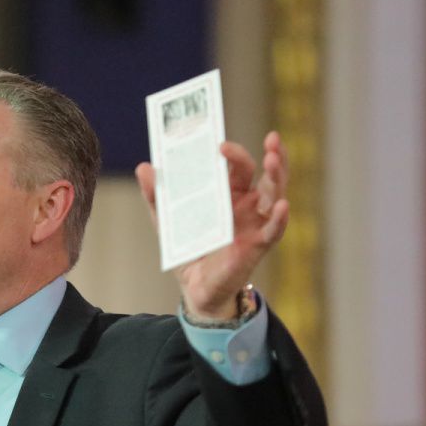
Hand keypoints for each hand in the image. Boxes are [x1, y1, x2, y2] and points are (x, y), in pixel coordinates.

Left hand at [135, 131, 289, 319]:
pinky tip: (282, 205)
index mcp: (229, 192)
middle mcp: (249, 204)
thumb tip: (143, 168)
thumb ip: (156, 195)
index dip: (235, 152)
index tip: (220, 142)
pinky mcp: (258, 245)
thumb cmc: (188, 249)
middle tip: (271, 139)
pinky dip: (280, 218)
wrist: (195, 287)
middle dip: (272, 154)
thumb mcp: (167, 220)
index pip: (239, 164)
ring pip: (276, 194)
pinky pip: (275, 230)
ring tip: (274, 158)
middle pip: (267, 174)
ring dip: (279, 175)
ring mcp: (257, 223)